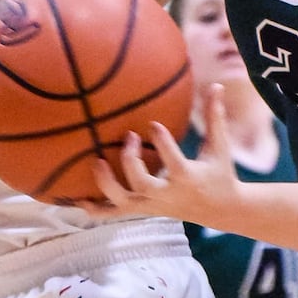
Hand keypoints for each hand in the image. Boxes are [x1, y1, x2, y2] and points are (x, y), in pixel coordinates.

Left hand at [89, 83, 240, 223]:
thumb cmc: (219, 173)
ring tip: (96, 162)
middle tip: (128, 137)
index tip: (152, 124)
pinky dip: (95, 209)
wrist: (220, 210)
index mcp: (187, 178)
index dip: (162, 143)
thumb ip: (215, 117)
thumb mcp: (219, 147)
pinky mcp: (143, 210)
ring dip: (106, 183)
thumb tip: (216, 85)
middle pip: (142, 184)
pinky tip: (77, 200)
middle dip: (130, 161)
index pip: (174, 162)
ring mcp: (153, 204)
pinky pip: (114, 213)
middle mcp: (167, 194)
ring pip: (123, 201)